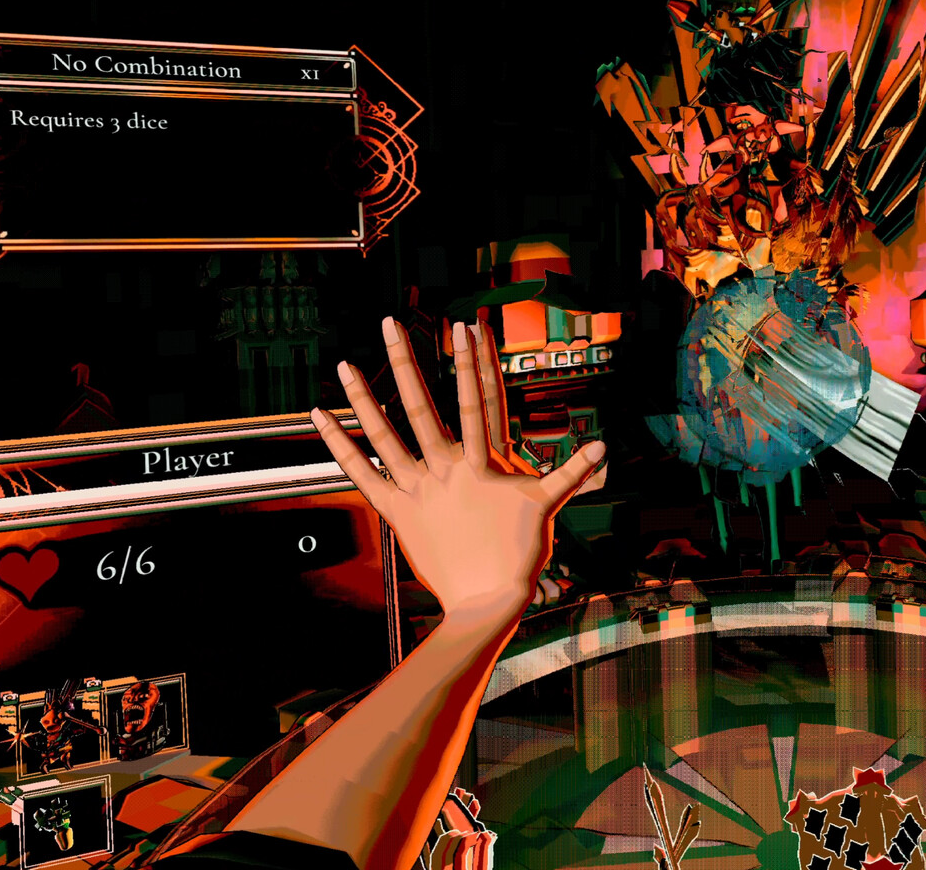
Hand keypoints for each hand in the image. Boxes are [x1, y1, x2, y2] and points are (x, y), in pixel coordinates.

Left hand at [312, 317, 606, 619]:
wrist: (486, 600)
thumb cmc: (517, 556)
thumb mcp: (545, 507)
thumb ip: (570, 471)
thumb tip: (603, 447)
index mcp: (482, 464)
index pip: (478, 400)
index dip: (472, 361)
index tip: (464, 327)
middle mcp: (445, 470)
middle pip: (421, 406)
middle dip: (405, 361)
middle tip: (390, 324)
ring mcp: (418, 490)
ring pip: (383, 435)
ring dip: (363, 398)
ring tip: (344, 365)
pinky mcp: (396, 511)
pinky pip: (361, 474)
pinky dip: (340, 447)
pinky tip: (322, 420)